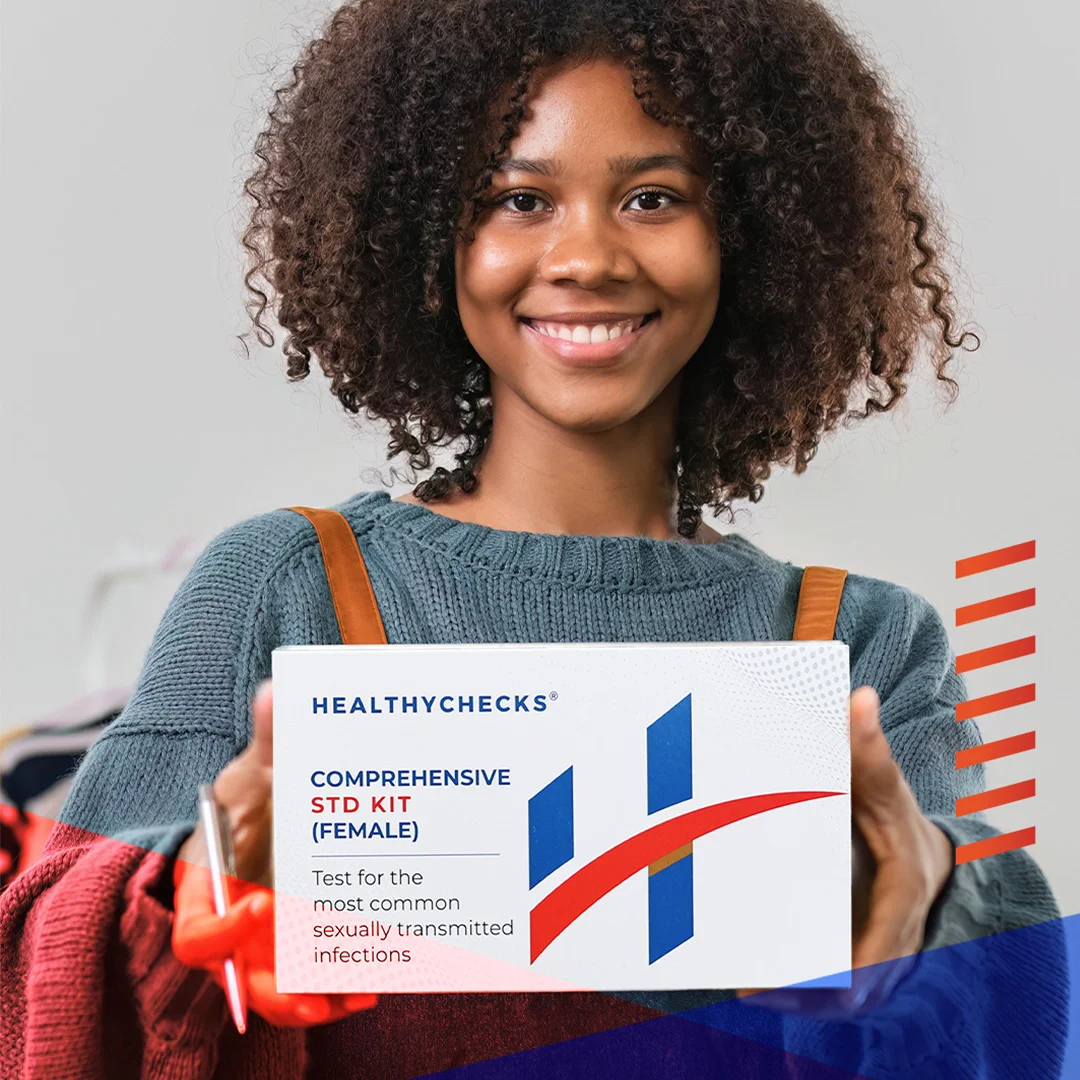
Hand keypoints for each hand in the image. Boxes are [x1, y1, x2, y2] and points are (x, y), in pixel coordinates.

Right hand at [172, 680, 378, 1025]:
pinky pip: (322, 975)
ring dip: (319, 1000)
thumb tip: (276, 695)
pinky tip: (381, 976)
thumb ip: (271, 737)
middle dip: (280, 993)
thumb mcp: (265, 760)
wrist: (285, 799)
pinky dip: (346, 982)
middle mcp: (234, 923)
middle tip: (319, 992)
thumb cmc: (261, 786)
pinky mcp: (308, 942)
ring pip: (286, 989)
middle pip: (244, 978)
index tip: (263, 908)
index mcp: (207, 886)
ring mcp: (270, 939)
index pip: (194, 931)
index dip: (221, 931)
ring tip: (360, 994)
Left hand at [737, 685, 953, 1013]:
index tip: (835, 972)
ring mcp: (872, 946)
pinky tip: (749, 978)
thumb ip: (869, 750)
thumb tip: (857, 698)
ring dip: (798, 988)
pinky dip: (794, 980)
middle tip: (759, 983)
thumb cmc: (895, 817)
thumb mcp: (884, 785)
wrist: (920, 854)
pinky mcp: (848, 949)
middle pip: (858, 970)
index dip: (863, 955)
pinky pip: (825, 973)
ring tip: (747, 985)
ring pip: (840, 982)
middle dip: (814, 983)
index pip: (890, 928)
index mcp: (905, 889)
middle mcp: (892, 929)